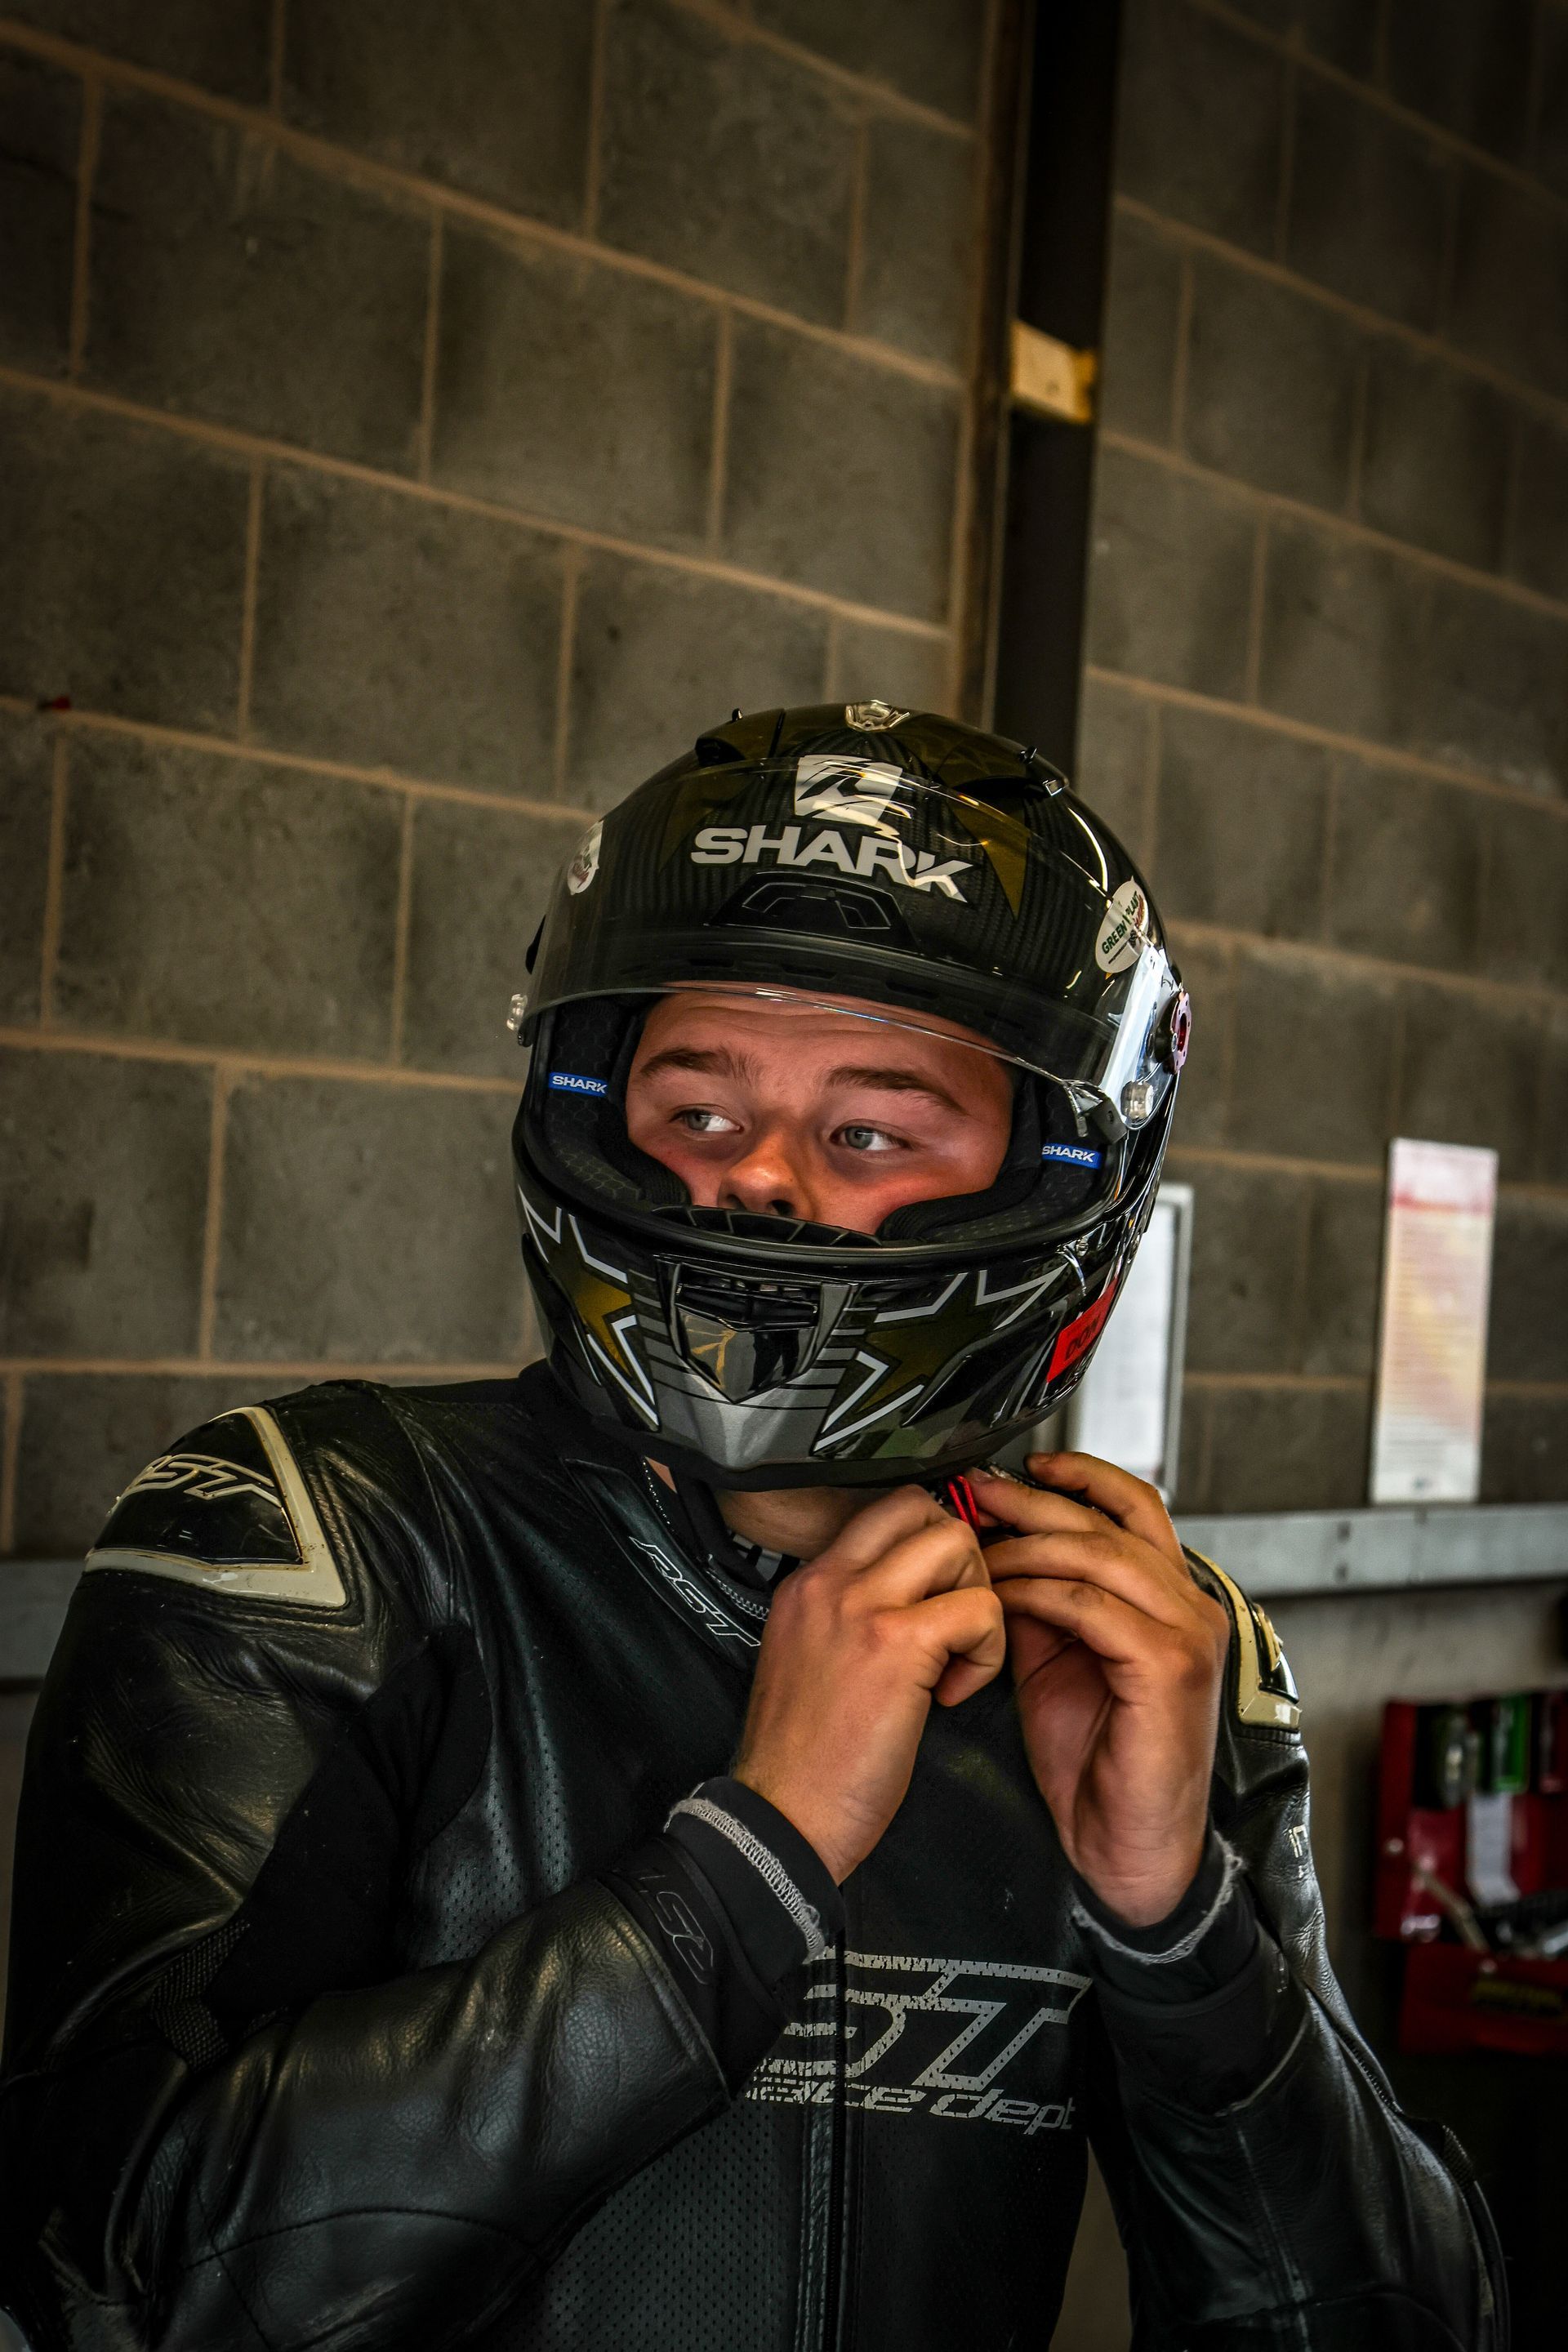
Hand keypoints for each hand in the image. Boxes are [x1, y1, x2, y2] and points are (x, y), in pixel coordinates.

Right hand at [733, 1487, 1005, 1882]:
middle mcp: (829, 1582)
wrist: (779, 1820)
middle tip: (957, 1622)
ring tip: (956, 1658)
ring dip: (978, 1598)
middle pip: (923, 1507)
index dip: (931, 1547)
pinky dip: (985, 1651)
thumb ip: (850, 1618)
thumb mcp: (810, 1661)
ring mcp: (859, 1606)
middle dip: (962, 1560)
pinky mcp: (895, 1644)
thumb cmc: (803, 1762)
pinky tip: (952, 1694)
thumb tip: (912, 1600)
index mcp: (808, 1585)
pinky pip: (979, 1609)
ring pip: (956, 1542)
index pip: (885, 1513)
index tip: (940, 1599)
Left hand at [968, 1454, 1229, 1927]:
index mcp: (1170, 1596)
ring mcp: (1187, 1634)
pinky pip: (1093, 1608)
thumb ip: (1042, 1599)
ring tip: (976, 1554)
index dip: (1080, 1475)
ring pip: (1099, 1557)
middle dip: (1034, 1503)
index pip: (1134, 1505)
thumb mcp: (1057, 1658)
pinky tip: (1000, 1602)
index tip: (1021, 1466)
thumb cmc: (1096, 1760)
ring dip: (1027, 1548)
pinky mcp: (1170, 1668)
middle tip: (976, 1495)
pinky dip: (1038, 1597)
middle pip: (1108, 1522)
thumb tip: (996, 1544)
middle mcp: (1191, 1604)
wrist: (1125, 1845)